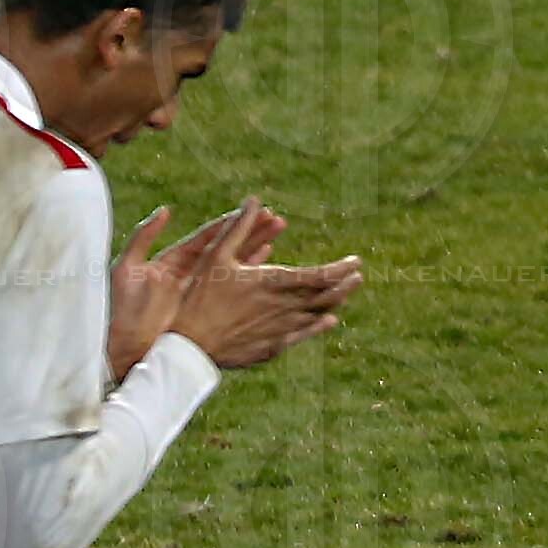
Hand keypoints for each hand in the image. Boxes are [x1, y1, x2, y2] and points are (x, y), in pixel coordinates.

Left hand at [107, 201, 286, 380]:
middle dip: (250, 233)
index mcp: (172, 263)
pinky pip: (231, 293)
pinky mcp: (204, 313)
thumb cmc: (118, 310)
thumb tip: (165, 211)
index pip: (206, 239)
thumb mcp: (125, 268)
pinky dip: (250, 278)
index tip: (250, 210)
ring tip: (278, 234)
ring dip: (256, 251)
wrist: (120, 349)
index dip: (228, 224)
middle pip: (225, 249)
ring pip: (233, 268)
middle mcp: (190, 277)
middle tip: (275, 218)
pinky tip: (268, 265)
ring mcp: (198, 296)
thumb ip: (143, 237)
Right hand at [169, 201, 364, 370]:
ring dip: (334, 303)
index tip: (355, 261)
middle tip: (358, 276)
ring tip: (345, 293)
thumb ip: (238, 227)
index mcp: (272, 283)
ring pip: (316, 316)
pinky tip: (328, 321)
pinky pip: (302, 335)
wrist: (189, 344)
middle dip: (345, 285)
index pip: (318, 275)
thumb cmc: (199, 297)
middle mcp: (282, 307)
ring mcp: (278, 330)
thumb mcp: (216, 256)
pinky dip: (318, 326)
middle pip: (325, 297)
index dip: (340, 269)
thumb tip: (253, 200)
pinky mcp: (271, 347)